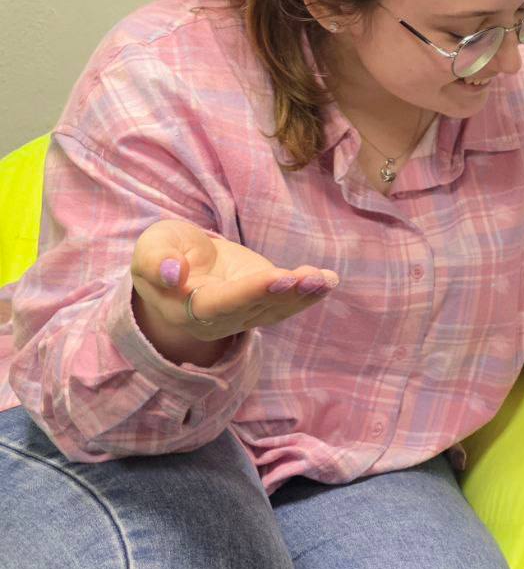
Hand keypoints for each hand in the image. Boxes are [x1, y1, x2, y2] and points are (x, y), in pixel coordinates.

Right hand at [131, 219, 338, 362]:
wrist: (179, 264)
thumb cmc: (163, 254)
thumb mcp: (150, 249)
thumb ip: (156, 261)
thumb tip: (173, 273)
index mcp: (185, 309)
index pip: (219, 304)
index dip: (249, 293)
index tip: (278, 278)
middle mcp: (219, 319)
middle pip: (254, 309)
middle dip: (284, 294)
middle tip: (309, 279)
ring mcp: (244, 314)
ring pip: (276, 308)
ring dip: (303, 294)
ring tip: (325, 279)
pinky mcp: (263, 302)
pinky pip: (286, 301)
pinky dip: (309, 292)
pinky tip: (328, 280)